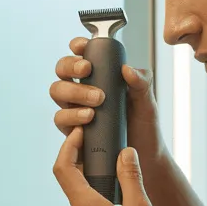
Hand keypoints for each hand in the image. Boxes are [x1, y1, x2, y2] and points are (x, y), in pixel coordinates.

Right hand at [49, 38, 163, 159]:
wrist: (145, 159)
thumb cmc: (145, 127)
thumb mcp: (148, 102)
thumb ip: (142, 83)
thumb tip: (127, 69)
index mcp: (100, 78)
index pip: (81, 56)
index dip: (77, 47)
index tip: (82, 46)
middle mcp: (83, 92)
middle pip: (62, 71)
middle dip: (70, 67)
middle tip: (88, 70)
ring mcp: (76, 111)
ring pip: (57, 93)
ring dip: (73, 93)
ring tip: (95, 103)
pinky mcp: (73, 132)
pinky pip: (61, 120)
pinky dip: (71, 117)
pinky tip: (87, 121)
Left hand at [52, 128, 165, 205]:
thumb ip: (131, 179)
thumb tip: (125, 152)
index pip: (63, 168)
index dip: (68, 146)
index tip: (80, 132)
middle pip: (74, 184)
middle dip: (89, 165)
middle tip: (110, 152)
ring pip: (85, 204)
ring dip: (99, 189)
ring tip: (124, 182)